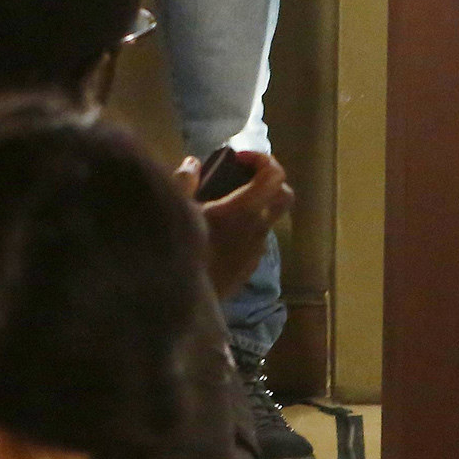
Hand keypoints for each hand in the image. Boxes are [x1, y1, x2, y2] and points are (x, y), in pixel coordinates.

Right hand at [179, 151, 291, 301]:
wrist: (179, 301)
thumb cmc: (178, 250)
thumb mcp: (174, 211)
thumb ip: (184, 181)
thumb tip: (193, 163)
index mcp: (245, 210)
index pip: (275, 176)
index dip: (262, 159)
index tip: (237, 157)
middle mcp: (258, 230)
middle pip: (284, 196)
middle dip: (269, 181)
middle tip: (241, 177)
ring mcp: (256, 252)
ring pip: (268, 220)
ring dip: (254, 207)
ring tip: (222, 206)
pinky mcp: (248, 269)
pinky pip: (255, 241)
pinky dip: (245, 229)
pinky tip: (218, 233)